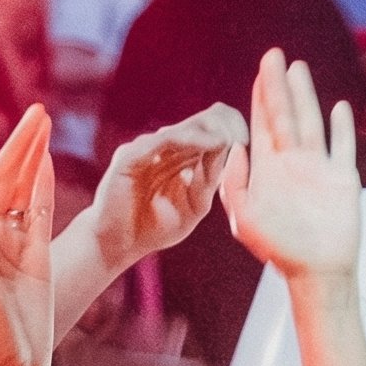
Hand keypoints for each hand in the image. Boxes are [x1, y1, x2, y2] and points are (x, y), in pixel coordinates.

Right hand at [88, 103, 244, 267]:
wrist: (117, 244)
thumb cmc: (154, 228)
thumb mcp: (194, 206)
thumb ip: (209, 182)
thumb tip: (230, 152)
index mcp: (181, 156)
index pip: (210, 128)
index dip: (231, 128)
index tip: (249, 140)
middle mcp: (164, 147)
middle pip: (201, 120)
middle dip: (225, 124)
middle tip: (243, 135)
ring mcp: (146, 148)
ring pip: (185, 127)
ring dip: (211, 131)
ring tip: (229, 138)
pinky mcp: (130, 155)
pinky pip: (163, 140)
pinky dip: (189, 139)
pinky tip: (210, 143)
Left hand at [220, 50, 360, 278]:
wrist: (315, 272)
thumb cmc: (277, 248)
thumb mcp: (243, 218)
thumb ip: (235, 183)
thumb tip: (235, 147)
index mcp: (269, 168)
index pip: (262, 124)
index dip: (260, 97)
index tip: (259, 71)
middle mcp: (293, 162)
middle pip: (285, 114)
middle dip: (278, 86)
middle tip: (273, 54)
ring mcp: (318, 168)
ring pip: (312, 123)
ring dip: (306, 96)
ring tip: (299, 69)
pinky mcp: (343, 179)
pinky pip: (343, 148)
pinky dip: (343, 128)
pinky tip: (339, 108)